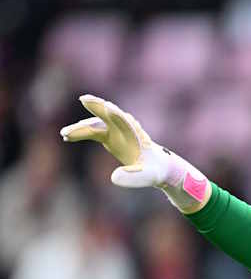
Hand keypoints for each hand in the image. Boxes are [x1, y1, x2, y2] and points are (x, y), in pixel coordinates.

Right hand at [60, 94, 209, 211]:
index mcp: (136, 135)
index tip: (108, 107)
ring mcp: (115, 130)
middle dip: (97, 108)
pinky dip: (80, 133)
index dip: (117, 115)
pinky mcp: (108, 136)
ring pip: (95, 124)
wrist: (157, 166)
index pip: (126, 121)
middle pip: (108, 115)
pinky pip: (91, 131)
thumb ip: (134, 178)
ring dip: (81, 128)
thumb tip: (113, 178)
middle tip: (84, 100)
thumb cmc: (155, 171)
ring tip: (65, 135)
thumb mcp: (148, 177)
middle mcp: (125, 128)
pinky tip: (66, 138)